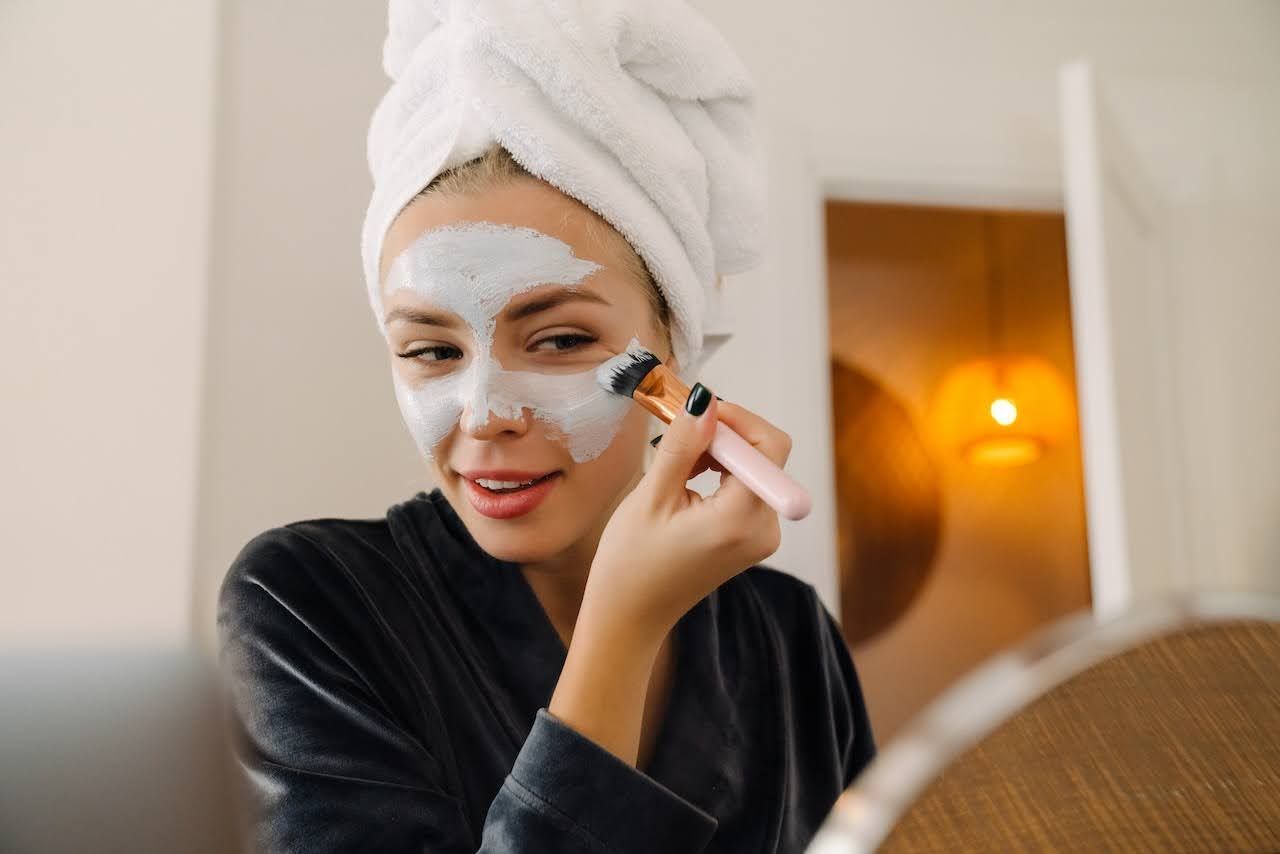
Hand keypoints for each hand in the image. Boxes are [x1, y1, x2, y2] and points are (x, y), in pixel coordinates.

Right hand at [580, 385, 792, 642]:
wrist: (630, 616)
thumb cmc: (631, 564)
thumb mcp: (651, 496)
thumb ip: (683, 445)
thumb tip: (706, 401)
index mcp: (741, 520)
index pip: (770, 446)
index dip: (738, 420)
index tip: (699, 412)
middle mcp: (764, 529)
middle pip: (764, 455)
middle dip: (723, 436)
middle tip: (677, 434)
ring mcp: (761, 537)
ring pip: (754, 469)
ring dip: (718, 454)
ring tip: (676, 466)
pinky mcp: (751, 539)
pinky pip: (746, 489)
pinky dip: (720, 474)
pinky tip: (686, 482)